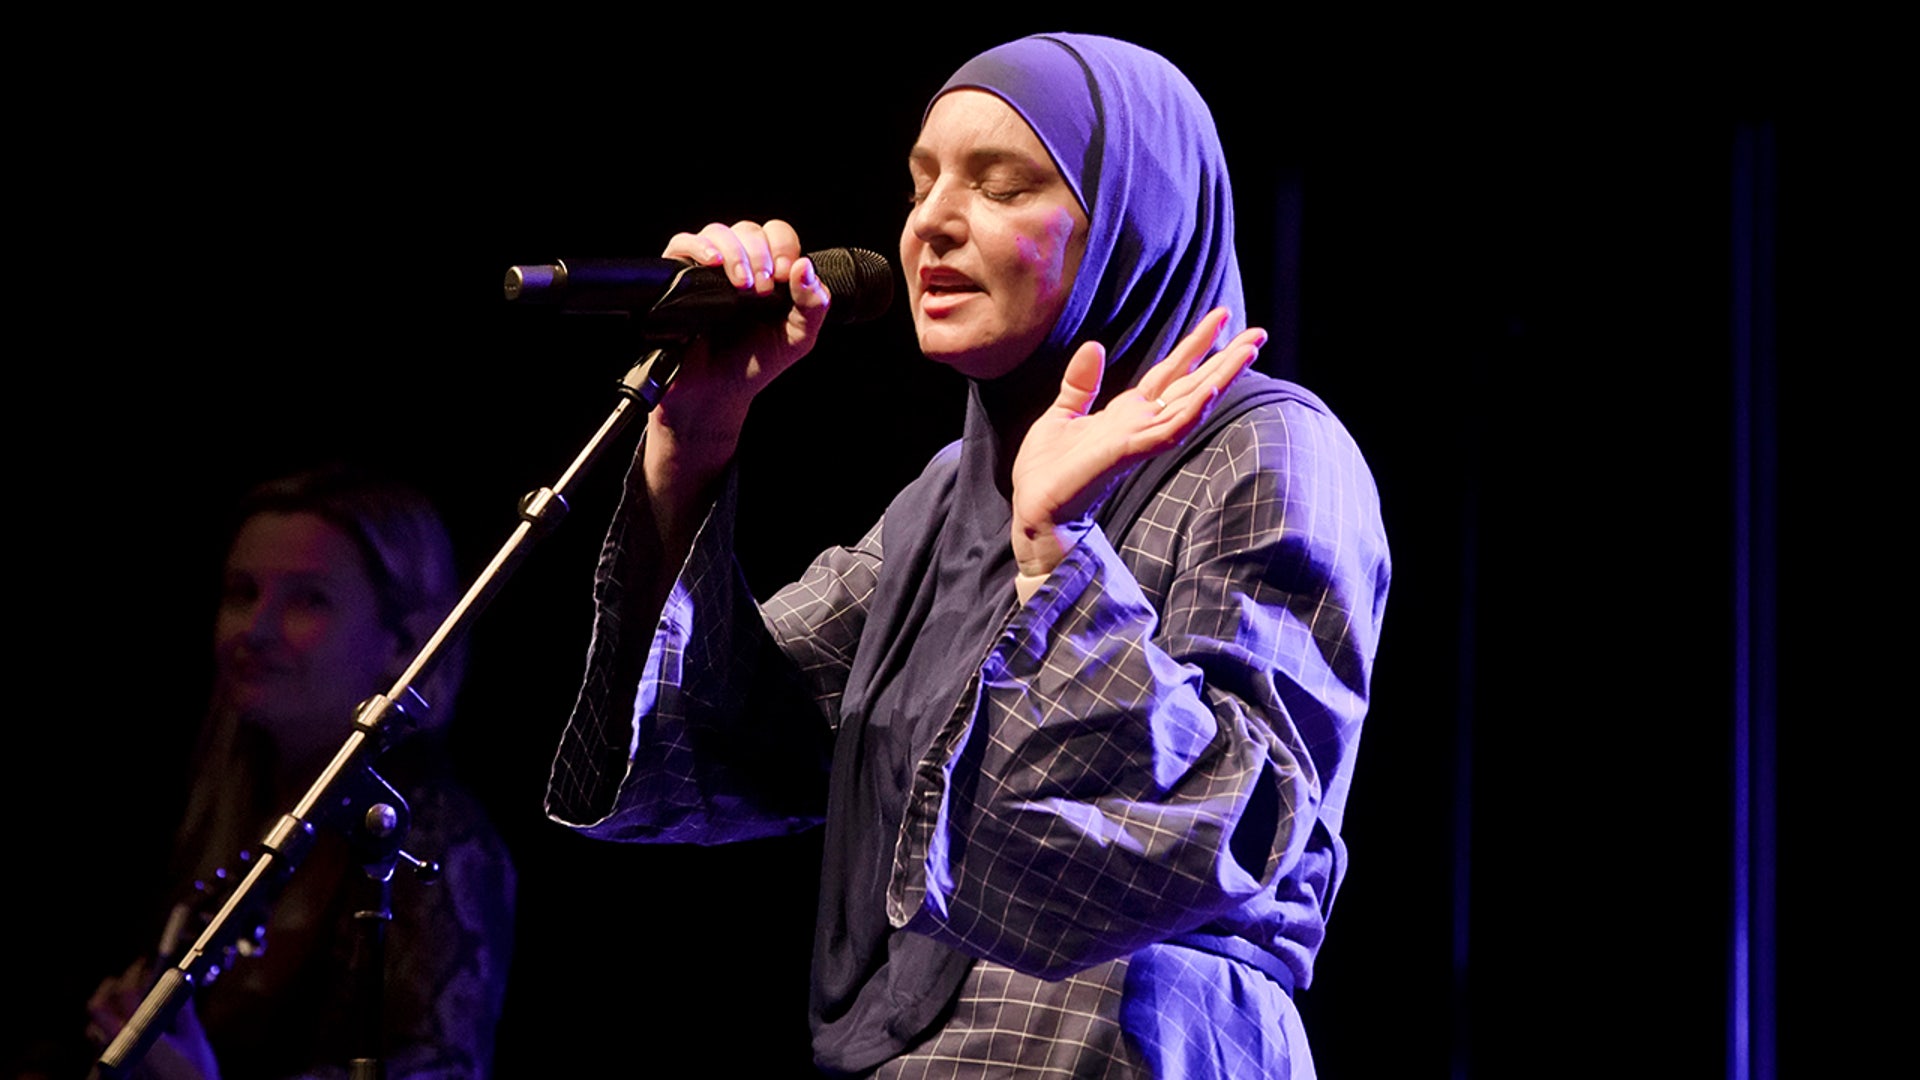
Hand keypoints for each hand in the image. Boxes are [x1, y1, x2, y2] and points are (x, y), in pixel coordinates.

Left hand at [87, 959, 221, 1079]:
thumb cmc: (193, 1074)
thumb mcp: (194, 1038)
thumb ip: (183, 1011)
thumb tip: (182, 985)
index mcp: (139, 1032)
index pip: (125, 993)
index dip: (134, 974)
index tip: (144, 966)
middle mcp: (120, 1045)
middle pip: (97, 1009)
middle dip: (108, 989)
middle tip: (125, 979)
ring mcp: (116, 1060)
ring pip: (95, 1029)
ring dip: (107, 1012)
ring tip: (126, 1004)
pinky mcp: (119, 1071)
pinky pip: (105, 1046)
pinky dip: (114, 1032)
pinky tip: (133, 1031)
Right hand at [651, 220, 831, 466]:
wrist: (714, 392)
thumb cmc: (754, 363)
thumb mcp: (797, 338)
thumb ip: (813, 304)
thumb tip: (805, 266)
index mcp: (769, 271)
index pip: (777, 233)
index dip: (783, 246)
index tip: (784, 275)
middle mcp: (738, 264)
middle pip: (749, 229)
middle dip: (761, 255)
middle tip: (764, 290)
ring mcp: (707, 268)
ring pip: (719, 232)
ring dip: (736, 253)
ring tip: (743, 286)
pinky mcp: (678, 275)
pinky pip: (682, 243)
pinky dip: (699, 247)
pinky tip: (714, 264)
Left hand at [1010, 308, 1264, 588]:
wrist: (1035, 510)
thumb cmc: (1047, 471)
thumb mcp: (1061, 415)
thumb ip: (1080, 383)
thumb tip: (1094, 345)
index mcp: (1127, 413)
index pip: (1171, 373)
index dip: (1196, 345)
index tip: (1220, 317)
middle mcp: (1141, 423)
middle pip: (1192, 384)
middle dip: (1225, 359)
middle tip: (1258, 333)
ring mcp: (1139, 438)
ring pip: (1191, 403)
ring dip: (1221, 377)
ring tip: (1248, 351)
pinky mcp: (1128, 453)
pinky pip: (1168, 430)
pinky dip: (1191, 411)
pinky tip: (1211, 390)